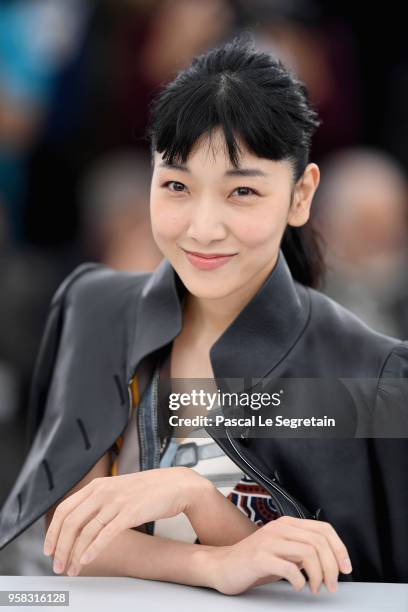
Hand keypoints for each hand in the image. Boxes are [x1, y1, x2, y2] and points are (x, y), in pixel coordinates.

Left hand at [43, 466, 201, 575]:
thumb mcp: (117, 489)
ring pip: (85, 531)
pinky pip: (105, 534)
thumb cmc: (147, 490)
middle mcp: (103, 491)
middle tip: (58, 565)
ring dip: (75, 554)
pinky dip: (92, 549)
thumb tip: (80, 522)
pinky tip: (86, 560)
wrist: (175, 485)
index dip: (53, 531)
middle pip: (71, 522)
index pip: (64, 509)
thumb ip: (98, 501)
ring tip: (72, 569)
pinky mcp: (129, 513)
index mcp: (97, 485)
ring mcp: (116, 501)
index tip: (49, 549)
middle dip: (61, 547)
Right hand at [206, 515, 352, 594]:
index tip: (345, 568)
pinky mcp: (259, 557)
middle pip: (318, 541)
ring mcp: (268, 541)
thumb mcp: (284, 551)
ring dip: (318, 575)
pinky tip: (298, 586)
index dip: (340, 548)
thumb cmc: (255, 561)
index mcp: (288, 524)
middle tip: (332, 584)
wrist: (223, 566)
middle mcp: (279, 528)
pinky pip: (288, 567)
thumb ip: (303, 549)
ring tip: (315, 588)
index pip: (323, 529)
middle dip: (331, 566)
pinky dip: (299, 580)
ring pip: (308, 552)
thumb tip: (331, 559)